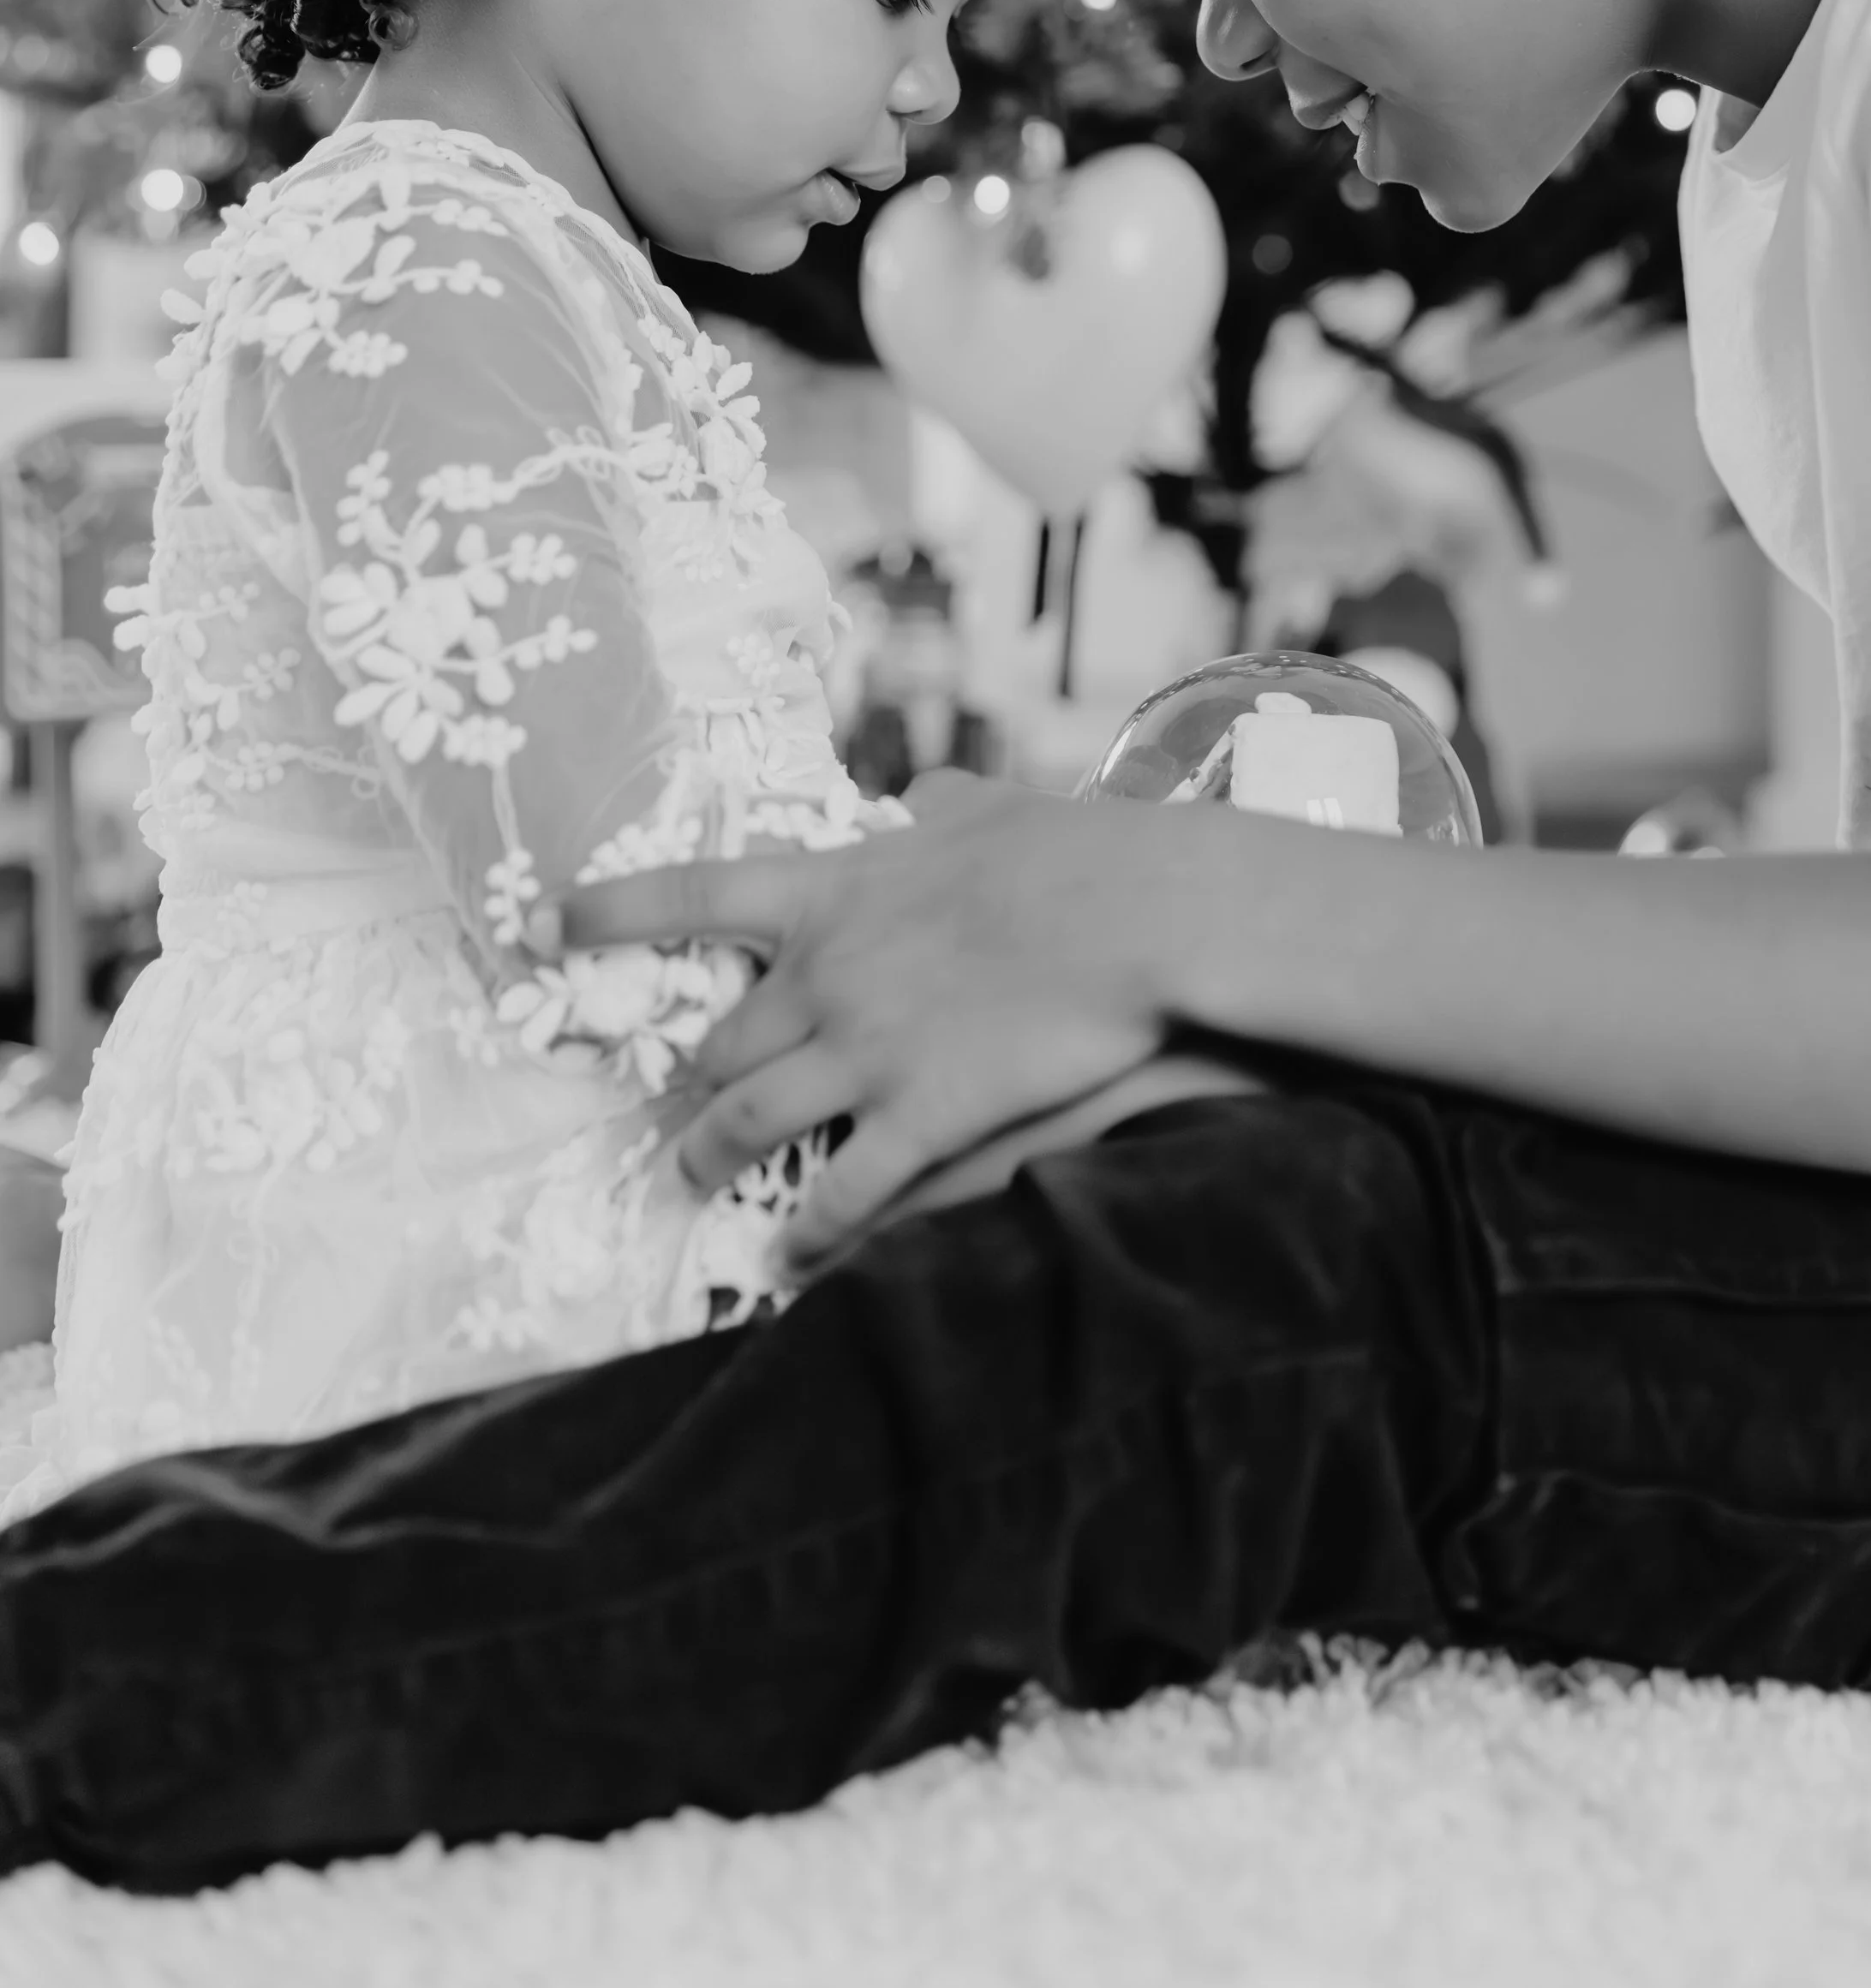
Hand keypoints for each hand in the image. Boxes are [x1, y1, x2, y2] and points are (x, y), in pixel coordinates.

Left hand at [547, 772, 1244, 1271]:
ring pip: (747, 1121)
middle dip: (682, 1081)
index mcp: (832, 889)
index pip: (689, 894)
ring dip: (709, 1158)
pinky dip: (809, 1234)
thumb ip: (943, 809)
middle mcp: (824, 974)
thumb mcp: (992, 811)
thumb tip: (928, 793)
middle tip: (659, 1108)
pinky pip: (842, 1193)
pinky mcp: (919, 1116)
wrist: (1137, 913)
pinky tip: (791, 1264)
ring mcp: (863, 1051)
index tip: (544, 926)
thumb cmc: (1074, 848)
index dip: (608, 913)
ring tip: (687, 1186)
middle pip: (717, 1040)